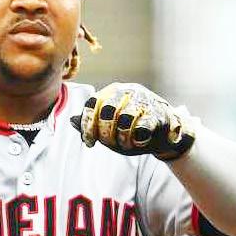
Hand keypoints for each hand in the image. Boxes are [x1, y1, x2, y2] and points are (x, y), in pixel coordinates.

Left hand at [70, 83, 196, 159]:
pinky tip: (141, 141)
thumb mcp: (108, 130)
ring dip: (124, 138)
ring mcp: (145, 99)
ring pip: (125, 119)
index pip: (93, 104)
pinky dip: (139, 139)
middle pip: (107, 111)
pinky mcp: (159, 112)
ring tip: (128, 144)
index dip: (88, 125)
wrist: (165, 136)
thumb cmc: (132, 131)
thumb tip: (70, 121)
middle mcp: (128, 91)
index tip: (90, 143)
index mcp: (112, 92)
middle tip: (112, 144)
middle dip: (107, 133)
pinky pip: (143, 127)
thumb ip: (91, 125)